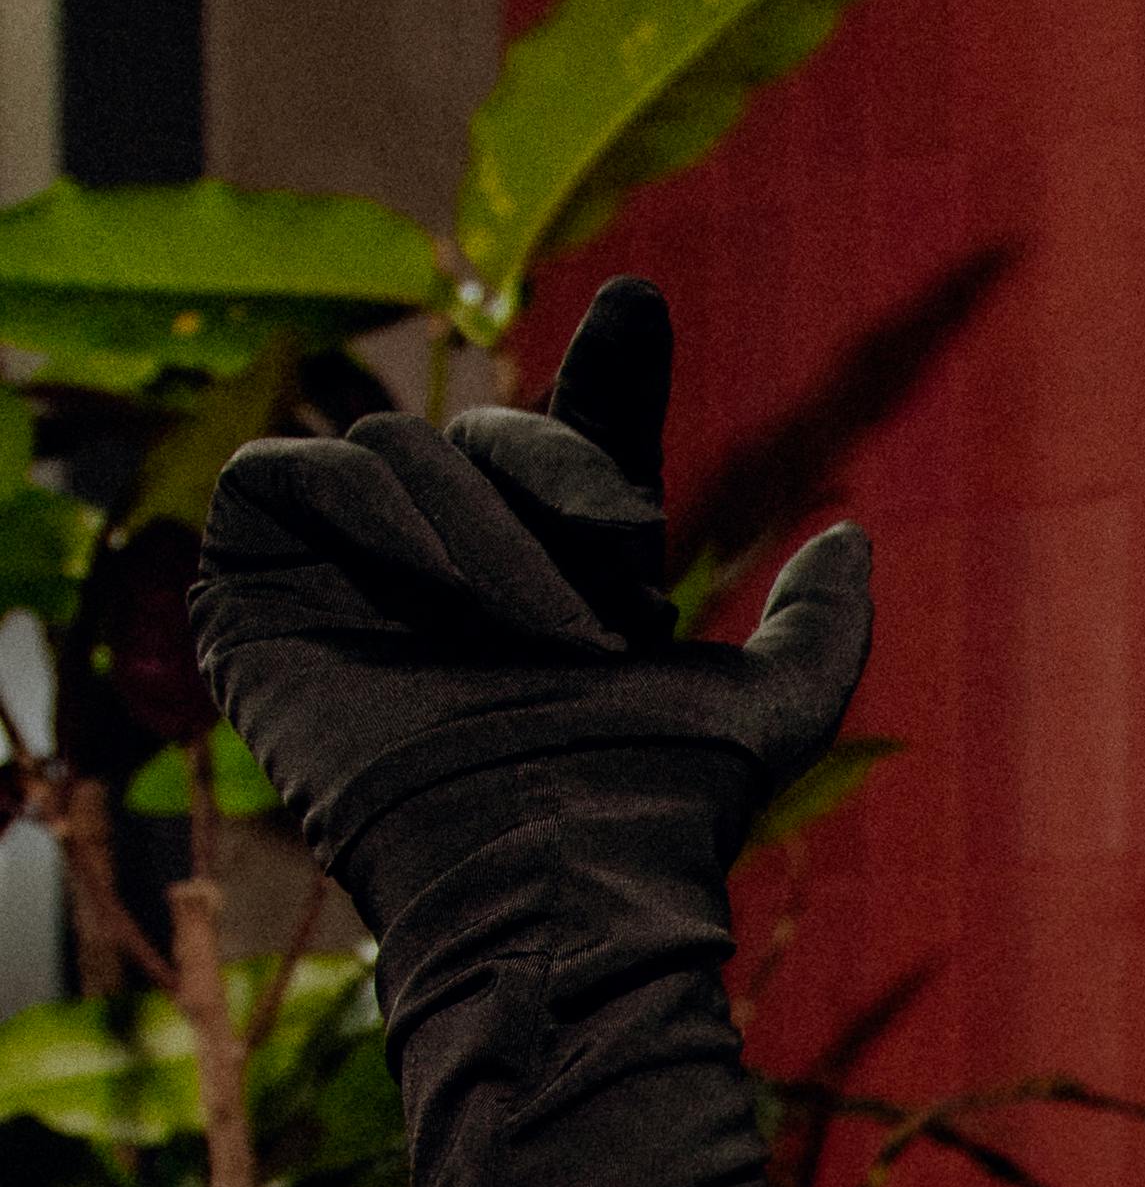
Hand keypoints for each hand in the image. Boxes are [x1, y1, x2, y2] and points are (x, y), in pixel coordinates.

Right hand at [192, 280, 872, 885]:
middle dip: (557, 469)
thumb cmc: (653, 811)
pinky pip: (284, 474)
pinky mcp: (251, 591)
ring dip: (483, 525)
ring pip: (395, 448)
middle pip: (486, 430)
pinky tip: (436, 587)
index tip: (642, 310)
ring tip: (540, 629)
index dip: (607, 369)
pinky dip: (364, 509)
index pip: (573, 436)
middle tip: (625, 545)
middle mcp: (450, 563)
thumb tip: (851, 537)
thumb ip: (821, 627)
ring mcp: (344, 575)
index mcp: (559, 572)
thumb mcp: (775, 708)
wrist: (550, 877)